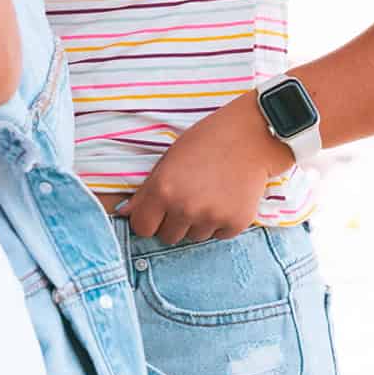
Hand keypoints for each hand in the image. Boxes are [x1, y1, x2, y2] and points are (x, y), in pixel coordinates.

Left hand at [119, 94, 292, 245]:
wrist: (250, 137)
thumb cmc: (206, 142)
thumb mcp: (169, 159)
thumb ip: (146, 191)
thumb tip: (123, 213)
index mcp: (163, 190)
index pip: (142, 228)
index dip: (148, 220)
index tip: (156, 212)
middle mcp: (185, 208)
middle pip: (168, 237)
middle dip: (173, 223)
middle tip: (186, 199)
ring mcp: (211, 218)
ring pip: (194, 237)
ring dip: (197, 223)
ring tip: (208, 194)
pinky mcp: (235, 224)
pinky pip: (218, 235)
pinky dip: (220, 223)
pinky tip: (225, 199)